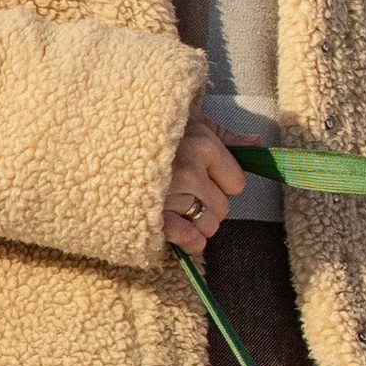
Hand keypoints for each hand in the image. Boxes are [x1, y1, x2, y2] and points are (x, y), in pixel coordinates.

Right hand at [162, 117, 246, 257]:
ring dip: (198, 222)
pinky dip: (190, 241)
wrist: (108, 140)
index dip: (223, 182)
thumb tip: (257, 145)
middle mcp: (189, 170)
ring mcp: (170, 194)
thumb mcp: (192, 124)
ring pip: (208, 225)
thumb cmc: (154, 133)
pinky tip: (186, 236)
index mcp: (202, 146)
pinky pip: (188, 238)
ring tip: (178, 206)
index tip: (205, 174)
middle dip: (210, 203)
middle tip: (188, 191)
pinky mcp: (152, 214)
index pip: (237, 183)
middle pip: (223, 208)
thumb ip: (225, 137)